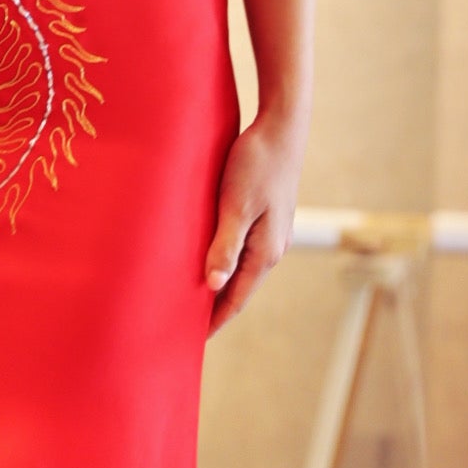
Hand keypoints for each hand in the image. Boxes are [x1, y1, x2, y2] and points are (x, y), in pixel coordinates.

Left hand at [204, 106, 305, 334]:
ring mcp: (272, 232)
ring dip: (219, 284)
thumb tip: (213, 286)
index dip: (214, 320)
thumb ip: (226, 246)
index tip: (192, 340)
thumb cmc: (256, 163)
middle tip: (185, 325)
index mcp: (266, 251)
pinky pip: (243, 249)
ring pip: (241, 268)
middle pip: (240, 288)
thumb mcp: (236, 206)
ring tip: (192, 298)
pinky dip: (225, 261)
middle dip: (215, 307)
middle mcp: (272, 247)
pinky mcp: (266, 216)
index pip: (236, 298)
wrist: (282, 127)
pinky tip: (208, 259)